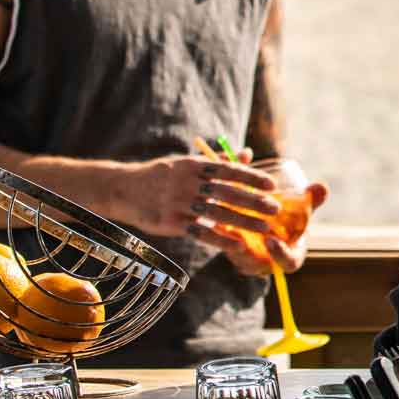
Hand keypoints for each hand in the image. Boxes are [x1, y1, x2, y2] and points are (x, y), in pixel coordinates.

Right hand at [117, 153, 279, 249]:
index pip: (228, 170)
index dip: (252, 178)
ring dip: (244, 222)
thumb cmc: (161, 175)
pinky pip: (200, 232)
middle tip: (275, 209)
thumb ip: (218, 161)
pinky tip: (237, 244)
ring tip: (264, 228)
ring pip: (217, 213)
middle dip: (254, 201)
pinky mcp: (171, 222)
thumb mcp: (186, 163)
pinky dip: (220, 238)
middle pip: (227, 193)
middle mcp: (188, 183)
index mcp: (193, 166)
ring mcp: (179, 203)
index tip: (272, 185)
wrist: (123, 189)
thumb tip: (248, 155)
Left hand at [221, 182, 329, 276]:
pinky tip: (215, 223)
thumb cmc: (291, 216)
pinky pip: (227, 250)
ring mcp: (251, 260)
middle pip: (259, 265)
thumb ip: (312, 199)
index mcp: (291, 253)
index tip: (272, 240)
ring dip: (231, 246)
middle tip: (243, 240)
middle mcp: (270, 262)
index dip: (281, 255)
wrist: (270, 218)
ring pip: (239, 258)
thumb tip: (321, 187)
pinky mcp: (234, 251)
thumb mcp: (302, 208)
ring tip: (224, 229)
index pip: (289, 263)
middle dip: (250, 254)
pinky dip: (221, 239)